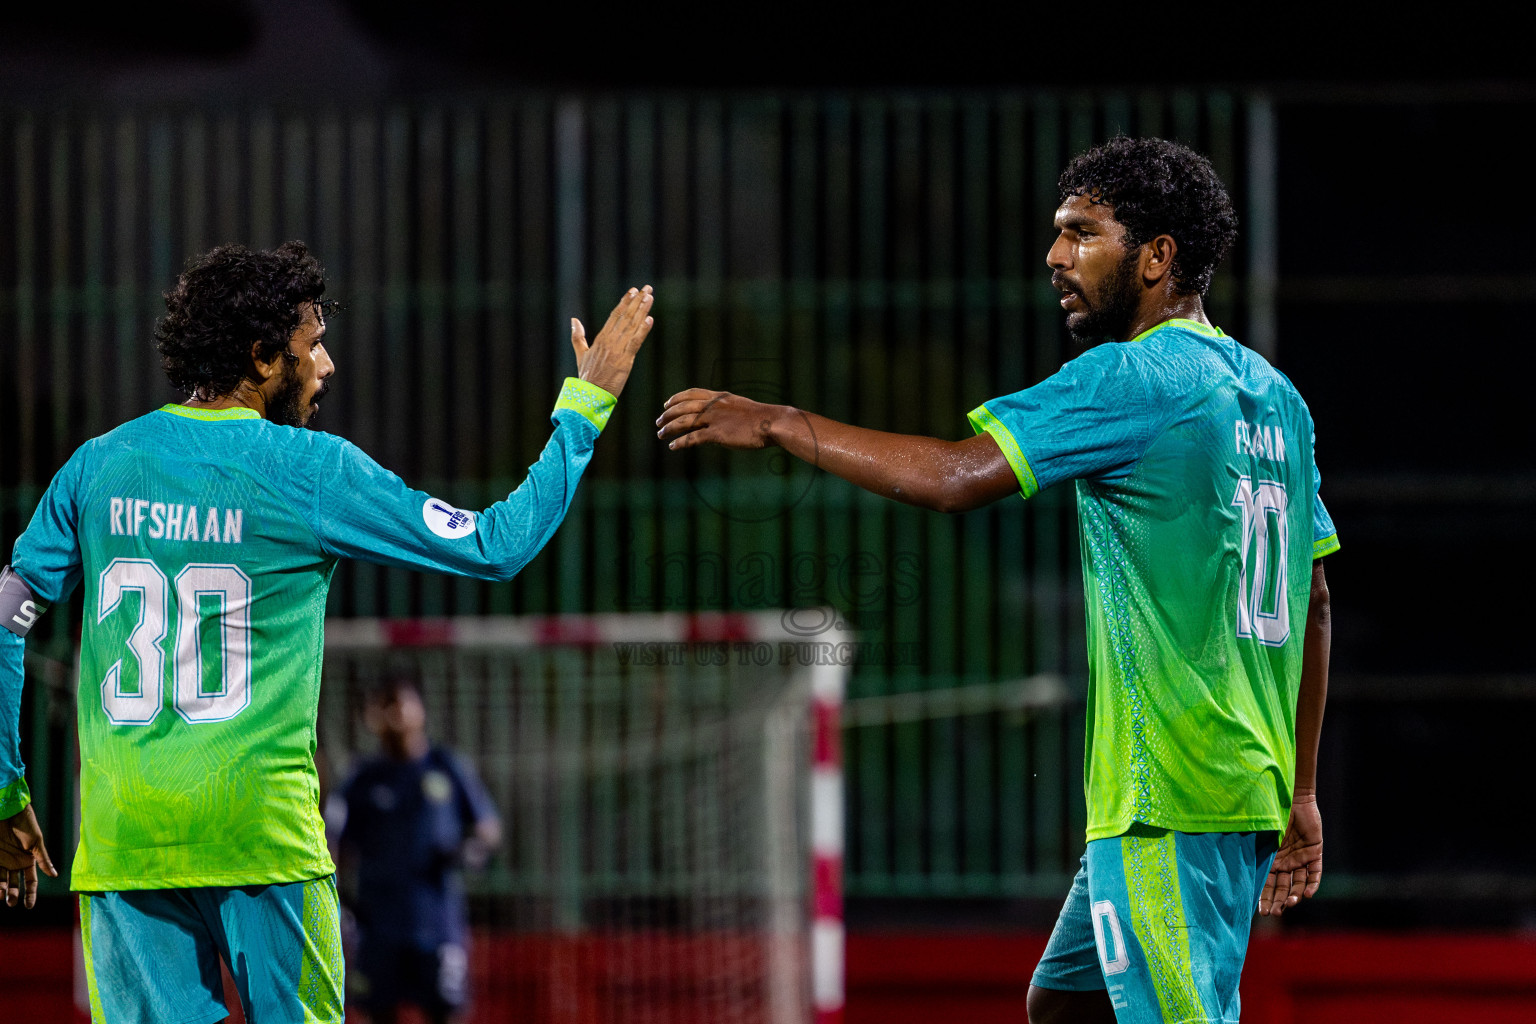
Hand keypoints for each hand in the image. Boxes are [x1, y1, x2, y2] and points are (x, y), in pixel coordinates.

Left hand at [1, 804, 57, 908]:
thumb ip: (43, 859)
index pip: (30, 882)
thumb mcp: (36, 842)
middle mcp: (14, 863)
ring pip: (1, 881)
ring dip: (2, 891)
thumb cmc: (25, 824)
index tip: (28, 906)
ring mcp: (2, 861)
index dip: (30, 894)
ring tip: (1, 896)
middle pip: (14, 884)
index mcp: (28, 860)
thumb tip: (55, 875)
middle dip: (13, 895)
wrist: (8, 811)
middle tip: (11, 902)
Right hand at [570, 286, 653, 398]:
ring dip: (642, 310)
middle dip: (637, 301)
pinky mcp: (625, 360)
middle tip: (647, 288)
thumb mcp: (581, 354)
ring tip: (650, 297)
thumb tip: (573, 320)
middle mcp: (610, 341)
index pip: (615, 315)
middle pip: (625, 316)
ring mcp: (618, 350)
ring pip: (632, 326)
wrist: (590, 395)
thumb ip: (578, 336)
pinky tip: (650, 319)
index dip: (625, 302)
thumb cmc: (587, 377)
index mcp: (601, 338)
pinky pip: (635, 342)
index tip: (633, 290)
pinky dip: (643, 330)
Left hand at [656, 389, 786, 449]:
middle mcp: (714, 405)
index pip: (692, 393)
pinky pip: (692, 438)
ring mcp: (714, 419)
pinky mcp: (717, 434)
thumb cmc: (761, 418)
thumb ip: (725, 411)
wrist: (771, 423)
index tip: (667, 403)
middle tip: (659, 422)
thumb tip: (716, 421)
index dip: (676, 398)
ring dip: (669, 428)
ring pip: (684, 422)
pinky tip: (673, 446)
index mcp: (719, 397)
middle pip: (683, 407)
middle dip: (668, 414)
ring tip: (661, 434)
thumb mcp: (740, 408)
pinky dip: (680, 442)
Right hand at [1259, 793, 1321, 915]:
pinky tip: (1306, 894)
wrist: (1291, 796)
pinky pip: (1315, 873)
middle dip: (1279, 901)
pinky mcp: (1314, 852)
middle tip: (1275, 913)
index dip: (1265, 898)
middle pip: (1283, 887)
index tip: (1261, 912)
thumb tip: (1229, 866)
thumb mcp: (1260, 835)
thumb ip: (1253, 850)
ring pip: (1299, 883)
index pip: (1268, 884)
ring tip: (1291, 903)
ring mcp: (1301, 858)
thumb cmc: (1270, 813)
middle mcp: (1286, 862)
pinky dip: (1312, 884)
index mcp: (1271, 859)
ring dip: (1295, 894)